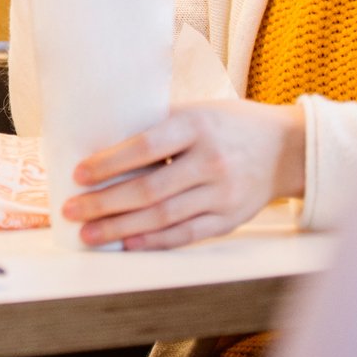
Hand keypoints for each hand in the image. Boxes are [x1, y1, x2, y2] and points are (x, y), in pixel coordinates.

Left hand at [63, 100, 306, 248]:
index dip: (109, 162)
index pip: (145, 146)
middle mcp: (211, 161)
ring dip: (121, 228)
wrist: (285, 149)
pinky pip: (188, 235)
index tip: (78, 173)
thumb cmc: (225, 124)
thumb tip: (99, 139)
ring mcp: (223, 194)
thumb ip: (155, 125)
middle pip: (150, 189)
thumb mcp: (194, 111)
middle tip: (71, 209)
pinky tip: (128, 244)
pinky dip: (156, 242)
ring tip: (89, 233)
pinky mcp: (231, 219)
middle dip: (105, 203)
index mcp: (196, 126)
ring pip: (165, 217)